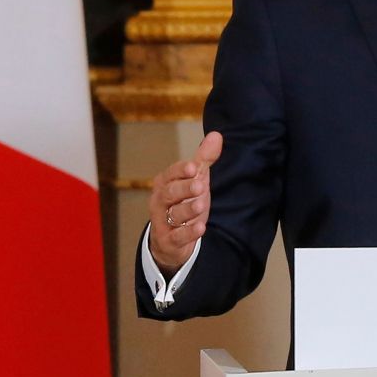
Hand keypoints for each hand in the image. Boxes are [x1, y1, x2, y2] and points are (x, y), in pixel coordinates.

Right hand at [147, 131, 223, 273]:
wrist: (170, 242)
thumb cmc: (182, 204)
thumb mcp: (195, 181)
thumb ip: (204, 160)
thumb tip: (217, 135)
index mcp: (164, 184)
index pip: (170, 174)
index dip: (181, 170)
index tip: (195, 167)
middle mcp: (159, 202)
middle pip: (168, 193)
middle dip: (183, 188)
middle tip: (200, 185)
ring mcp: (162, 222)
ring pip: (172, 214)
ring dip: (187, 209)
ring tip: (201, 204)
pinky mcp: (169, 241)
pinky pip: (177, 237)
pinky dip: (188, 233)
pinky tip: (200, 228)